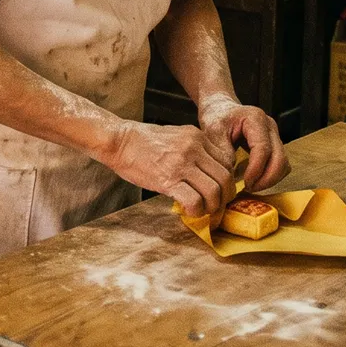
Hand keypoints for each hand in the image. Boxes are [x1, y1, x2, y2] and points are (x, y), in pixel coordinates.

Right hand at [100, 120, 234, 216]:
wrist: (119, 140)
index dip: (226, 179)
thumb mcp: (176, 136)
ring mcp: (182, 163)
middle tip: (216, 204)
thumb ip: (195, 149)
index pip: (227, 161)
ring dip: (212, 206)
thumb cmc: (143, 141)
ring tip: (202, 209)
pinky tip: (188, 211)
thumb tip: (207, 172)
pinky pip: (194, 201)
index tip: (219, 189)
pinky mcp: (168, 180)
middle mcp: (193, 148)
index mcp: (196, 136)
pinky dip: (196, 211)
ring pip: (214, 191)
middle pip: (225, 177)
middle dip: (225, 196)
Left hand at [197, 94, 288, 192]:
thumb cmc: (216, 117)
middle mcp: (270, 126)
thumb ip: (223, 153)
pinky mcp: (274, 144)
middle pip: (280, 159)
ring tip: (250, 186)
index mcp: (255, 119)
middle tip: (249, 188)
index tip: (246, 183)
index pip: (263, 148)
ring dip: (270, 179)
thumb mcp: (213, 132)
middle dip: (267, 179)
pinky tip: (254, 179)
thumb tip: (232, 176)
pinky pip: (280, 165)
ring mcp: (275, 135)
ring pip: (283, 164)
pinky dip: (270, 176)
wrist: (220, 108)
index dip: (256, 169)